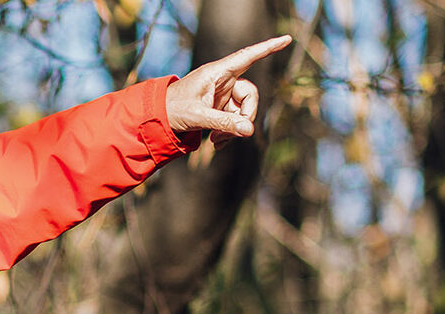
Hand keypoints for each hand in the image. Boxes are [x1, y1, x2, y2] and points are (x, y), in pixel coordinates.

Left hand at [165, 35, 292, 144]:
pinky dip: (230, 133)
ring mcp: (224, 94)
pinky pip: (236, 120)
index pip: (247, 57)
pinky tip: (217, 143)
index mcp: (217, 73)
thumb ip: (223, 123)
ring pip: (244, 111)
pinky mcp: (221, 108)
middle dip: (245, 116)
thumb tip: (250, 131)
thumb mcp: (197, 117)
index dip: (268, 48)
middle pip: (251, 95)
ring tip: (215, 140)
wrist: (157, 119)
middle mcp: (223, 80)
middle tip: (229, 134)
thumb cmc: (172, 110)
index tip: (287, 39)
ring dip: (234, 128)